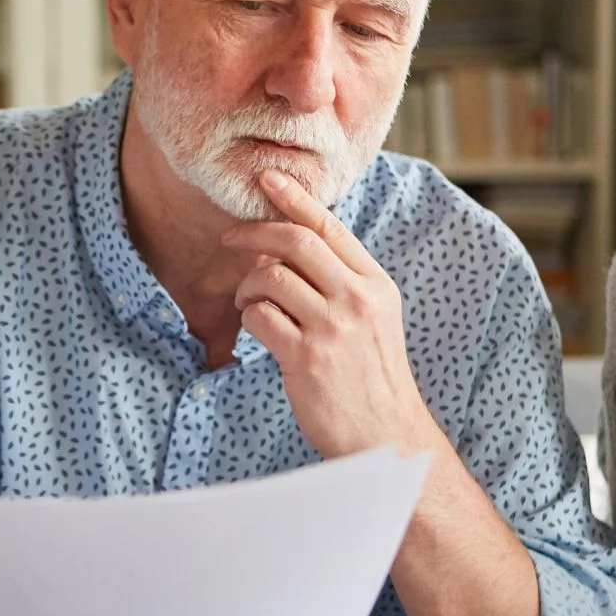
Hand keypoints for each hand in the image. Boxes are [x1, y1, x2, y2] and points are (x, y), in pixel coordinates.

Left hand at [222, 168, 441, 458]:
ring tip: (248, 301)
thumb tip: (292, 244)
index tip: (267, 179)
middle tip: (229, 238)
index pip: (330, 228)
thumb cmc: (371, 377)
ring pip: (270, 278)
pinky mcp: (307, 358)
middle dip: (254, 232)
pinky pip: (259, 317)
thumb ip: (343, 281)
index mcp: (375, 284)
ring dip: (247, 285)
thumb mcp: (374, 319)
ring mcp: (333, 329)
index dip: (295, 199)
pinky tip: (257, 330)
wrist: (385, 437)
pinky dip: (249, 318)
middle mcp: (357, 300)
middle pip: (296, 242)